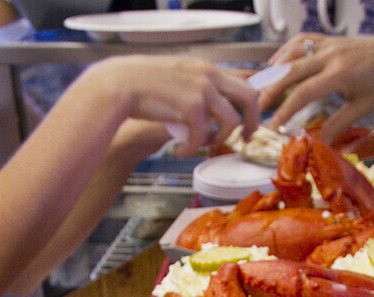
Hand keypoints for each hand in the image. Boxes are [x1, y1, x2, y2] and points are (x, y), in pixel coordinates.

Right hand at [100, 56, 260, 155]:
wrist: (120, 85)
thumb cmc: (144, 88)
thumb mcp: (178, 83)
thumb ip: (198, 96)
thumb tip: (215, 120)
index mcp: (207, 68)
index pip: (243, 82)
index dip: (251, 106)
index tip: (249, 123)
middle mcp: (209, 74)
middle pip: (250, 97)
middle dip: (253, 122)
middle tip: (246, 139)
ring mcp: (202, 88)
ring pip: (232, 121)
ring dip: (221, 140)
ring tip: (205, 146)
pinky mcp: (192, 105)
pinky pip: (204, 135)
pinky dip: (193, 148)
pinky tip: (180, 151)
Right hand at [259, 34, 373, 143]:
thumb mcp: (363, 107)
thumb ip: (338, 123)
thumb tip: (318, 142)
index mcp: (341, 74)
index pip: (304, 93)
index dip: (285, 110)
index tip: (273, 126)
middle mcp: (332, 55)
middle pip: (292, 71)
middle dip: (272, 89)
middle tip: (257, 107)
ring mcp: (330, 44)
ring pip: (294, 52)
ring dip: (275, 68)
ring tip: (262, 85)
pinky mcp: (331, 39)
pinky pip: (303, 40)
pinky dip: (287, 50)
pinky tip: (278, 62)